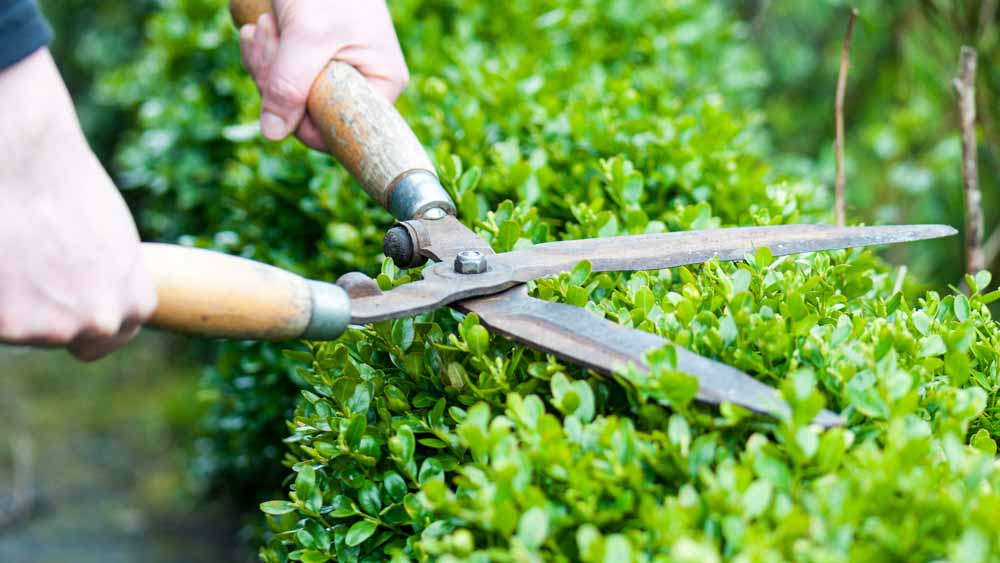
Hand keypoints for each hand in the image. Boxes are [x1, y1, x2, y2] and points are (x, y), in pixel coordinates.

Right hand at [0, 49, 156, 360]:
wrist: (26, 159)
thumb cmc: (67, 188)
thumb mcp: (112, 241)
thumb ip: (109, 280)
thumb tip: (97, 294)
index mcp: (134, 303)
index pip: (110, 336)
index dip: (82, 319)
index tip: (66, 304)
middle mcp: (101, 322)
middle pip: (60, 335)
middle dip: (41, 309)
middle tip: (28, 263)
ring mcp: (54, 328)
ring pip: (21, 328)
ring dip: (10, 301)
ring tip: (12, 249)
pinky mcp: (7, 326)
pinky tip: (0, 257)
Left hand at [238, 0, 408, 148]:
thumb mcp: (308, 35)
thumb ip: (290, 85)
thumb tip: (273, 133)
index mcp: (381, 85)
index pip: (339, 131)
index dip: (301, 118)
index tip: (279, 83)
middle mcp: (362, 85)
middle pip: (307, 115)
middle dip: (276, 79)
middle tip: (267, 34)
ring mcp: (335, 74)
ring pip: (287, 97)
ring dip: (266, 62)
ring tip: (267, 25)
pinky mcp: (310, 63)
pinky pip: (279, 78)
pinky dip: (264, 54)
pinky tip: (261, 27)